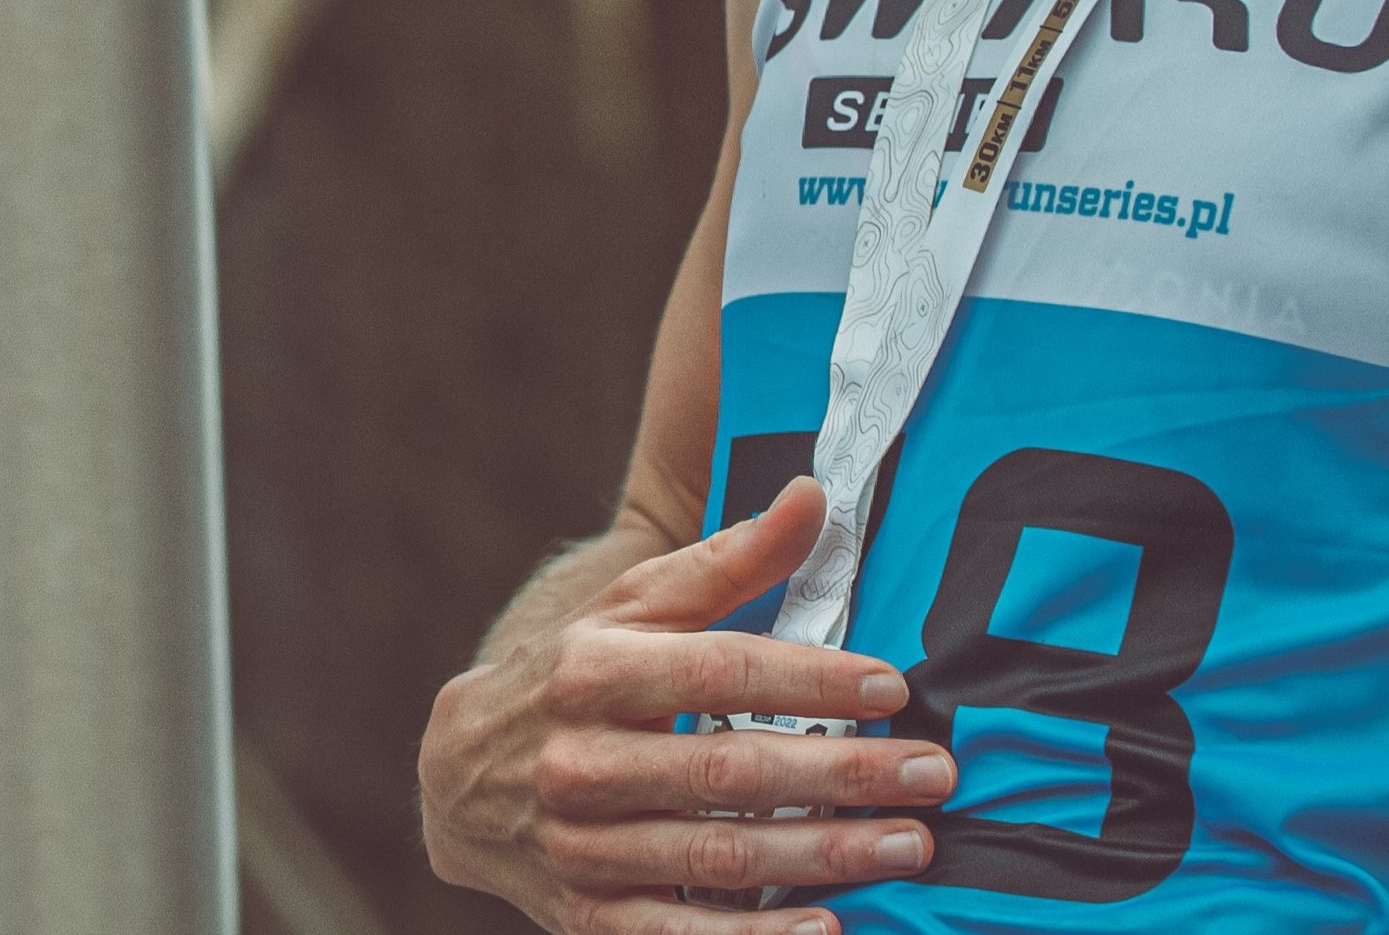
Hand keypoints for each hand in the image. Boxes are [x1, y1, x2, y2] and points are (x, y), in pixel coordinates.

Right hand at [418, 480, 949, 930]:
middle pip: (728, 771)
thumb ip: (728, 560)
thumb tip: (814, 496)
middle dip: (842, 775)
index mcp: (592, 671)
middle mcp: (580, 759)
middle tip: (933, 774)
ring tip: (909, 843)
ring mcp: (580, 844)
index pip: (717, 672)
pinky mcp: (585, 915)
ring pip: (716, 857)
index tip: (892, 686)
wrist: (455, 774)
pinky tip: (827, 929)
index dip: (808, 680)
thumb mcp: (631, 606)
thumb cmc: (569, 673)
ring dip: (823, 855)